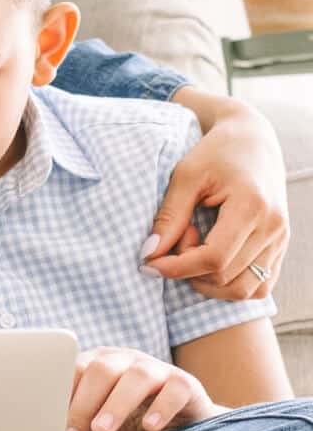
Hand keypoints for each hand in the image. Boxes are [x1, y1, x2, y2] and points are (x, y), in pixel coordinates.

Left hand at [65, 347, 217, 430]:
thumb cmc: (131, 429)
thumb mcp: (102, 429)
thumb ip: (81, 428)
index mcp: (99, 363)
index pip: (76, 369)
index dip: (64, 395)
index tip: (55, 425)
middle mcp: (125, 359)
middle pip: (102, 369)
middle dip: (86, 401)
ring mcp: (156, 368)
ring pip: (136, 376)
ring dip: (116, 403)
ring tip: (103, 429)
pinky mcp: (185, 384)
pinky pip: (174, 389)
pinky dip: (161, 407)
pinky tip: (150, 426)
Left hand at [143, 90, 287, 299]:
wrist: (252, 140)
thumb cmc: (215, 153)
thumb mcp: (186, 176)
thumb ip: (170, 216)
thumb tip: (150, 253)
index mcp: (251, 206)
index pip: (215, 257)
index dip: (178, 267)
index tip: (150, 263)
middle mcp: (273, 228)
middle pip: (227, 277)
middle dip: (191, 269)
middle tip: (179, 237)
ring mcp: (281, 240)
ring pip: (245, 290)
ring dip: (210, 281)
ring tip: (194, 245)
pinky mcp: (281, 246)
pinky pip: (260, 284)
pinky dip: (230, 283)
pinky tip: (208, 258)